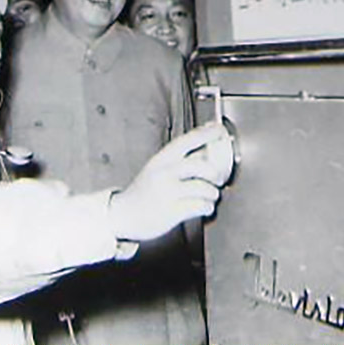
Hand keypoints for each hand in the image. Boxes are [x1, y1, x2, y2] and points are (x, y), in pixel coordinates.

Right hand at [108, 122, 233, 241]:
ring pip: (203, 188)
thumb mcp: (157, 169)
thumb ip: (179, 161)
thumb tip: (205, 151)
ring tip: (211, 196)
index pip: (187, 140)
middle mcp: (164, 173)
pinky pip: (200, 206)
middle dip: (215, 173)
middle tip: (218, 178)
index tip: (220, 130)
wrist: (123, 215)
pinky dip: (207, 207)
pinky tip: (204, 207)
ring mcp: (168, 192)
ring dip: (213, 193)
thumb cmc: (143, 192)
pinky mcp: (171, 212)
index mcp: (161, 159)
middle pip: (200, 165)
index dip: (207, 133)